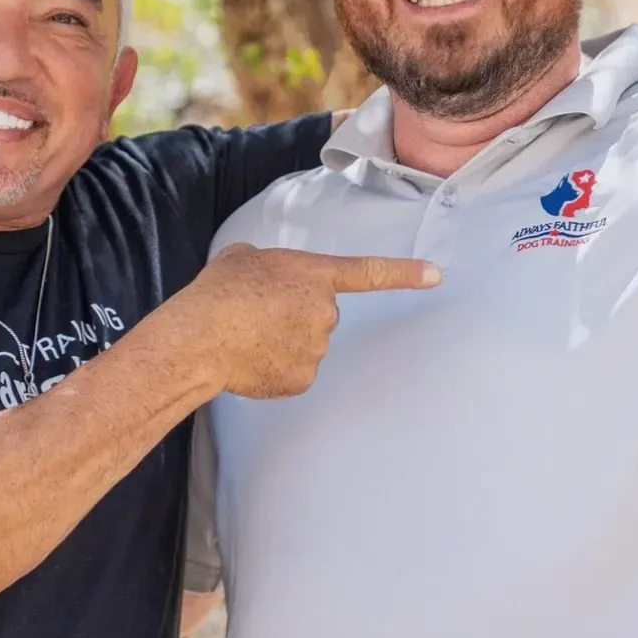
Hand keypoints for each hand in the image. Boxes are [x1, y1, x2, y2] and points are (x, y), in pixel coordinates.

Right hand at [179, 244, 440, 398]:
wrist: (200, 336)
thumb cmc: (219, 291)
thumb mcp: (245, 257)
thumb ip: (272, 267)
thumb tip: (268, 281)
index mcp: (315, 274)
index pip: (369, 272)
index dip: (405, 273)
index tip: (437, 275)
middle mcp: (324, 312)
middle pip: (321, 314)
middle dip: (296, 314)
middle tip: (258, 312)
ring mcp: (316, 349)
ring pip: (307, 345)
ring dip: (284, 341)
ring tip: (248, 335)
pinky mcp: (302, 380)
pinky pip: (295, 372)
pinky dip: (276, 368)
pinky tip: (250, 359)